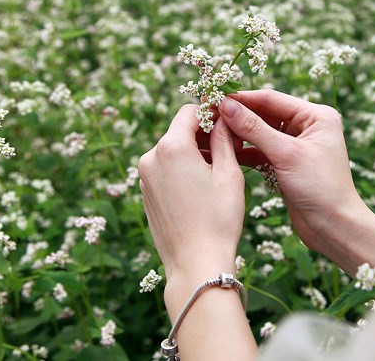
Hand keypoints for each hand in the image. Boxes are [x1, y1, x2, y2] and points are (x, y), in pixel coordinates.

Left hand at [138, 104, 243, 285]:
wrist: (196, 263)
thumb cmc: (218, 219)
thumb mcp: (229, 174)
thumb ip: (223, 139)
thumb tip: (222, 119)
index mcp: (172, 147)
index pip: (189, 112)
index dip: (210, 112)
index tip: (227, 121)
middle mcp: (151, 157)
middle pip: (179, 130)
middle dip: (203, 134)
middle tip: (230, 147)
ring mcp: (144, 177)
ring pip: (172, 150)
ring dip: (194, 152)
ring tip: (219, 170)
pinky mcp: (145, 193)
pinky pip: (165, 169)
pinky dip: (182, 169)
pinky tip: (202, 187)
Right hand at [219, 90, 371, 263]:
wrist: (334, 228)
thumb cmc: (320, 187)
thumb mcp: (286, 154)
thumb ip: (254, 128)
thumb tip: (227, 105)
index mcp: (316, 116)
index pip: (271, 99)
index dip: (242, 98)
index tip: (215, 97)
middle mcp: (307, 126)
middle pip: (264, 113)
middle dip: (238, 115)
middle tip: (208, 114)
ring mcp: (296, 146)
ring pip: (260, 133)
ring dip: (239, 133)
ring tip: (212, 132)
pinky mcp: (287, 164)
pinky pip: (261, 151)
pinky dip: (245, 151)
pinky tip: (225, 151)